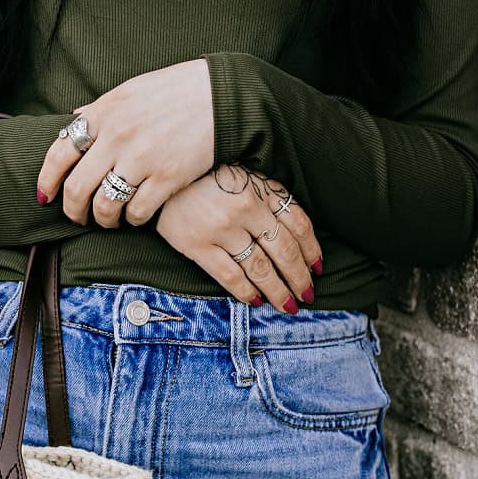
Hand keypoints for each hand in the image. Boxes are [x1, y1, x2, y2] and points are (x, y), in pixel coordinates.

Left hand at [35, 60, 214, 226]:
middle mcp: (117, 138)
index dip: (46, 180)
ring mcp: (142, 159)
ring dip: (102, 220)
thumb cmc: (174, 91)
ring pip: (105, 207)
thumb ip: (99, 109)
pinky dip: (133, 220)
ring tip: (109, 220)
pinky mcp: (167, 178)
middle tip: (77, 217)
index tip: (45, 196)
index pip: (59, 154)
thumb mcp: (129, 91)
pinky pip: (138, 213)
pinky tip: (136, 216)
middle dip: (73, 210)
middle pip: (77, 188)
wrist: (220, 95)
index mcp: (103, 114)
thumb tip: (74, 119)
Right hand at [155, 164, 323, 310]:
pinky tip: (256, 301)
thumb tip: (296, 234)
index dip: (311, 250)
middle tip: (307, 294)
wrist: (159, 172)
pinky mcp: (197, 244)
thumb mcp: (243, 174)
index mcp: (261, 188)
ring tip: (288, 306)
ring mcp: (222, 228)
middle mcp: (246, 208)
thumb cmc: (206, 175)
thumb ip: (267, 197)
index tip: (317, 267)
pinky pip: (230, 276)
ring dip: (279, 291)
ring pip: (261, 268)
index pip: (298, 224)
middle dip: (299, 277)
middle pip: (284, 250)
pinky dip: (246, 292)